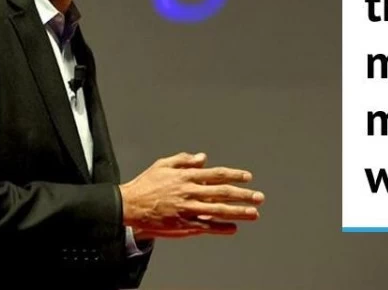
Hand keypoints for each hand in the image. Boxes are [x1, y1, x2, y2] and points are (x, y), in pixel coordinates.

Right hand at [119, 152, 264, 238]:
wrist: (128, 205)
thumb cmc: (145, 184)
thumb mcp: (163, 164)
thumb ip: (184, 159)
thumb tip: (203, 158)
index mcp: (186, 175)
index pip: (216, 174)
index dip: (234, 175)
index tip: (248, 177)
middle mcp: (189, 191)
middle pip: (222, 193)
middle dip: (243, 194)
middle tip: (259, 197)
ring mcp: (186, 209)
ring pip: (217, 210)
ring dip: (237, 212)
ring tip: (253, 213)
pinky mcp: (181, 224)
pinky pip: (205, 226)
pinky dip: (220, 227)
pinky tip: (233, 228)